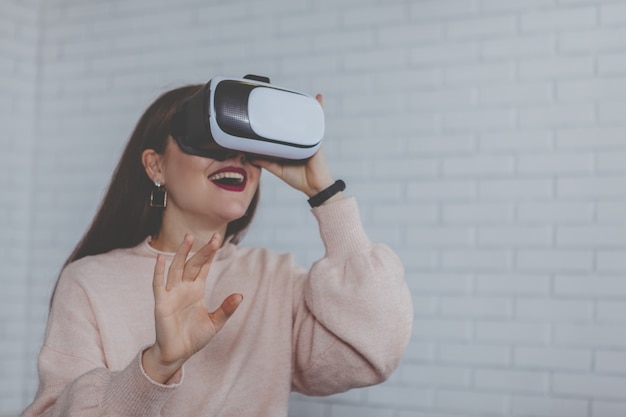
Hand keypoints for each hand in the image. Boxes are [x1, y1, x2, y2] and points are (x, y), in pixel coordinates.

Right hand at [142, 233, 242, 383]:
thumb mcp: (215, 323)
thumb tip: (240, 295)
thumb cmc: (194, 337)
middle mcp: (184, 288)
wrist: (177, 354)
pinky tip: (161, 258)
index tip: (217, 238)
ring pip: (177, 268)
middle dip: (202, 251)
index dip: (210, 253)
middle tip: (213, 237)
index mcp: (196, 290)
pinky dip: (159, 271)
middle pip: (193, 264)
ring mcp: (171, 293)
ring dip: (182, 253)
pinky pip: (158, 284)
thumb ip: (226, 309)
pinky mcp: (161, 303)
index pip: (204, 267)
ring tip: (189, 238)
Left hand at [254, 94, 338, 197]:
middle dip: (285, 110)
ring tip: (293, 93)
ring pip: (303, 119)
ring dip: (300, 106)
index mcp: (289, 146)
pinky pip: (317, 121)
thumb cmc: (299, 179)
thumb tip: (250, 155)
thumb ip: (265, 162)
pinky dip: (319, 109)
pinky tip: (317, 97)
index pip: (281, 130)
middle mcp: (298, 139)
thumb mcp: (277, 169)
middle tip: (275, 98)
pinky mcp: (316, 138)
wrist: (315, 187)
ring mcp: (308, 137)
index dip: (274, 121)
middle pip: (291, 121)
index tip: (265, 112)